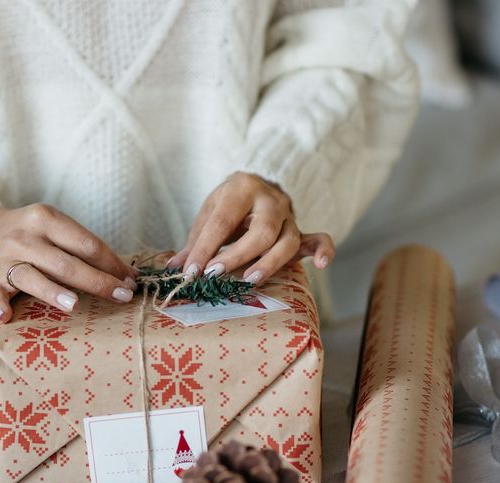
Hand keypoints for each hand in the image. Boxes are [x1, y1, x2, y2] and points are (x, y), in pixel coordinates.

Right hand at [0, 186, 137, 322]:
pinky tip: (6, 316)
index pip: (86, 243)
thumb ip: (78, 247)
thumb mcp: (48, 227)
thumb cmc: (23, 235)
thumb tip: (123, 273)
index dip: (112, 263)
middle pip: (66, 263)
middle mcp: (24, 238)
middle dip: (97, 281)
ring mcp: (4, 261)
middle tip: (122, 296)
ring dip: (52, 291)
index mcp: (45, 219)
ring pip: (32, 277)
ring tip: (74, 305)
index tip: (131, 280)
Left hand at [169, 172, 334, 284]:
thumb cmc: (229, 204)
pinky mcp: (301, 231)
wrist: (257, 185)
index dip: (205, 248)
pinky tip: (321, 265)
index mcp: (242, 188)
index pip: (223, 221)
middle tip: (215, 274)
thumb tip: (176, 267)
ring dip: (270, 263)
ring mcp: (289, 216)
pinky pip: (319, 239)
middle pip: (262, 231)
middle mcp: (271, 200)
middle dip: (237, 255)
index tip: (191, 271)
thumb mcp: (209, 214)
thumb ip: (195, 242)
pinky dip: (324, 250)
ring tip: (249, 280)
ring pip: (288, 241)